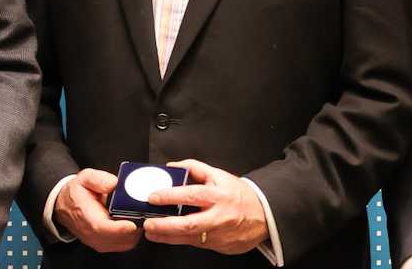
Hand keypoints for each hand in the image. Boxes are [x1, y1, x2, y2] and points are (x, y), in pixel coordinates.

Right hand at [53, 168, 141, 251]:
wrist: (65, 205)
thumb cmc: (76, 193)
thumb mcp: (84, 178)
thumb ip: (98, 179)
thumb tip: (113, 183)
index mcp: (85, 216)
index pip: (102, 228)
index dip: (119, 228)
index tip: (132, 223)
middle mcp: (91, 233)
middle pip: (118, 238)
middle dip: (134, 227)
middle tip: (143, 213)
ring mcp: (98, 241)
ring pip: (124, 243)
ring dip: (135, 232)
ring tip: (139, 216)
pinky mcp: (104, 244)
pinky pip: (123, 244)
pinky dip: (132, 236)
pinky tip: (134, 223)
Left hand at [143, 159, 267, 253]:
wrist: (263, 216)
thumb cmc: (239, 195)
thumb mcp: (219, 175)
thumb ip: (194, 168)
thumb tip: (172, 167)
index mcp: (217, 195)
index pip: (191, 195)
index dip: (170, 196)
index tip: (153, 196)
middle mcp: (218, 216)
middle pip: (188, 224)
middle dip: (164, 225)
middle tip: (148, 223)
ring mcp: (218, 234)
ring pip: (189, 238)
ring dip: (167, 236)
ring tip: (151, 232)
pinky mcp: (218, 246)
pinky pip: (195, 244)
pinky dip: (179, 241)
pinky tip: (166, 237)